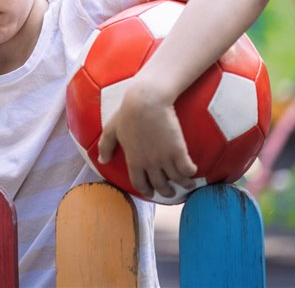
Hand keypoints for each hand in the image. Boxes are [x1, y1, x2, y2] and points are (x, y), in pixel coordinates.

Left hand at [97, 82, 196, 198]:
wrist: (147, 101)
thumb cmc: (128, 113)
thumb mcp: (111, 130)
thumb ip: (105, 146)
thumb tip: (102, 160)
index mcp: (133, 161)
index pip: (139, 184)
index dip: (146, 191)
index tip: (151, 193)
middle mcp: (149, 163)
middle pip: (160, 185)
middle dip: (166, 192)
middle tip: (171, 192)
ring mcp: (165, 158)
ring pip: (177, 179)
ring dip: (183, 184)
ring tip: (187, 184)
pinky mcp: (178, 150)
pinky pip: (187, 169)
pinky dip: (191, 173)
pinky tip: (192, 171)